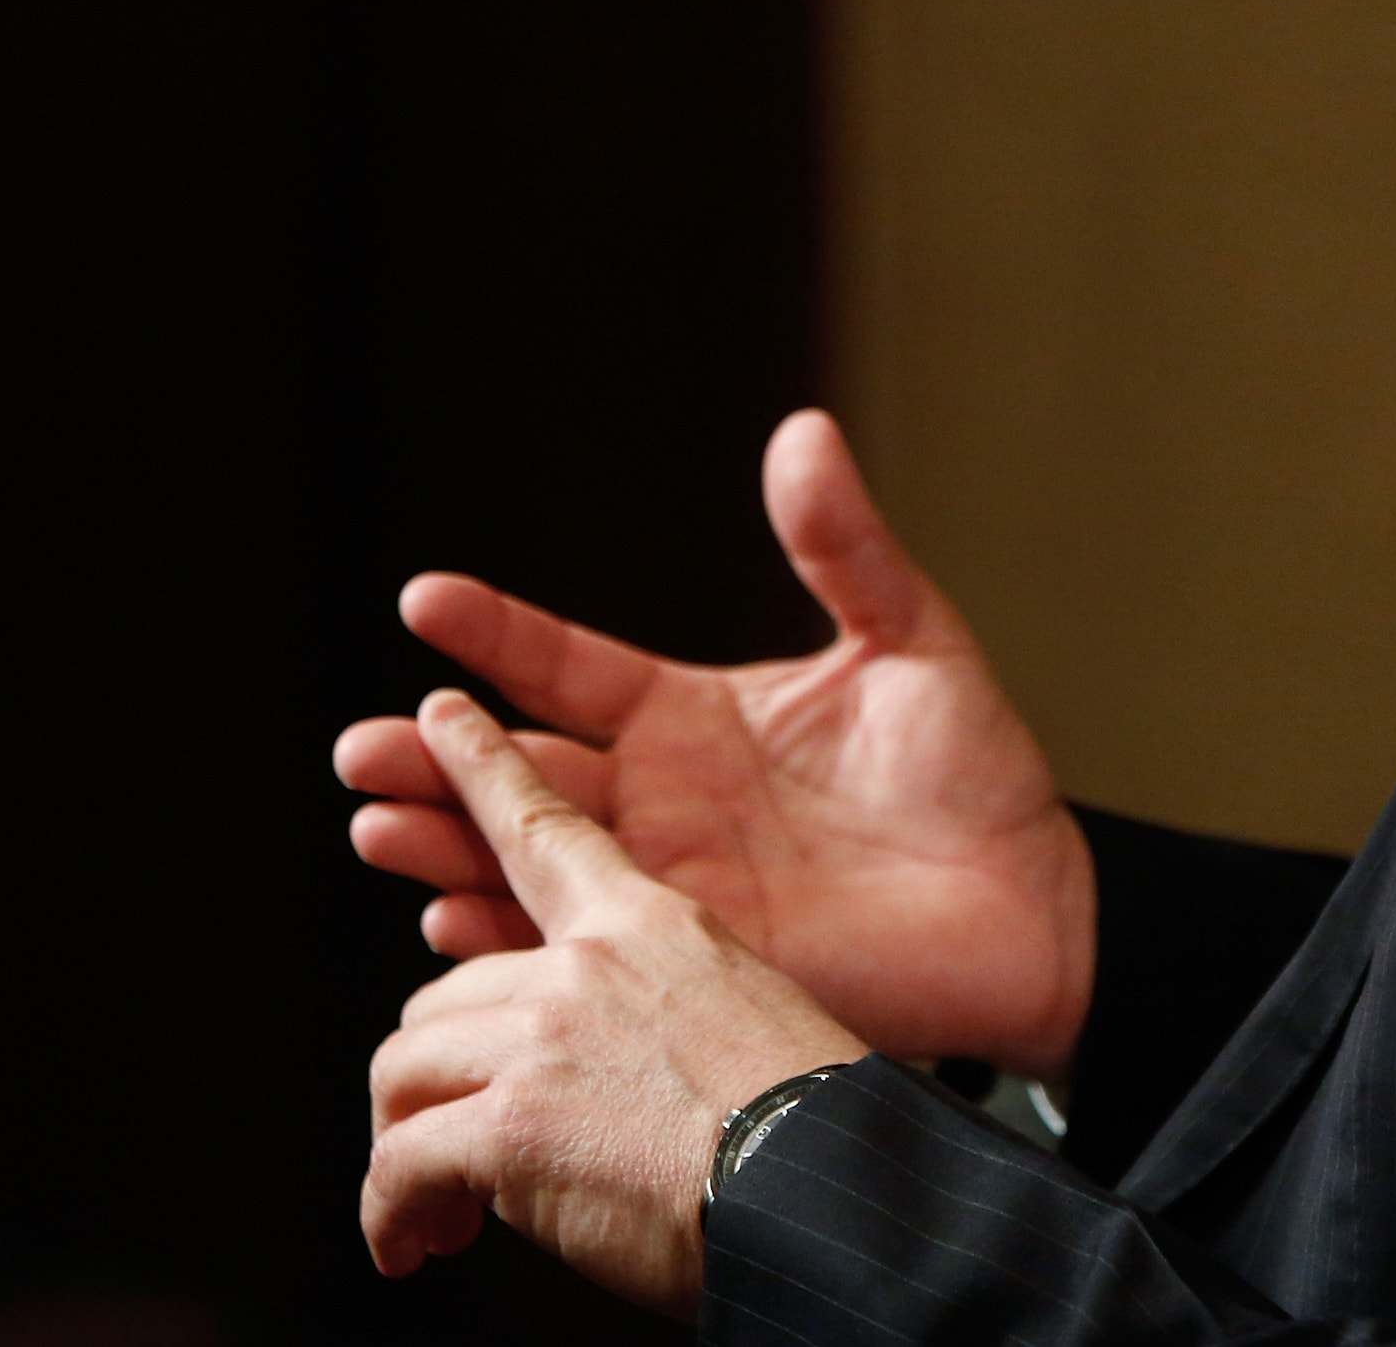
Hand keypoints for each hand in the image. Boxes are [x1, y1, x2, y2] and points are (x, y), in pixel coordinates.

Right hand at [336, 409, 1095, 1080]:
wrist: (1036, 904)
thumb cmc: (975, 772)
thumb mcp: (910, 640)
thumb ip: (845, 546)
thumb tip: (804, 430)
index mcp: (691, 717)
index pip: (567, 667)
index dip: (497, 633)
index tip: (424, 598)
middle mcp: (658, 802)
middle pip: (518, 775)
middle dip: (431, 764)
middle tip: (359, 752)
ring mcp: (668, 887)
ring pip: (527, 865)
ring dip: (445, 852)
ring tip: (377, 833)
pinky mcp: (695, 964)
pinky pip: (584, 955)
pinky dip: (514, 947)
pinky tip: (456, 930)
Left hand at [364, 689, 865, 1314]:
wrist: (836, 1198)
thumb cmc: (817, 1133)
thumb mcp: (750, 1016)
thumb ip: (654, 1012)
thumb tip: (596, 1066)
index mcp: (655, 924)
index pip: (544, 826)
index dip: (478, 767)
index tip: (433, 724)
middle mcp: (590, 964)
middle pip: (441, 990)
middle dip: (433, 1074)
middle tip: (448, 1141)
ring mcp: (547, 1035)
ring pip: (404, 1067)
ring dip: (404, 1147)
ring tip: (433, 1210)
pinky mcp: (512, 1118)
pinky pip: (398, 1162)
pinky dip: (389, 1214)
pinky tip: (413, 1243)